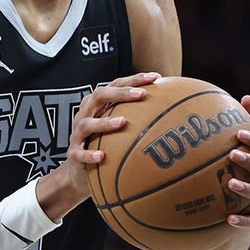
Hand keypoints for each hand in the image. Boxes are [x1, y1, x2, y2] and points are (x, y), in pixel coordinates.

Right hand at [36, 71, 160, 219]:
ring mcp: (77, 135)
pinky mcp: (73, 155)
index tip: (156, 77)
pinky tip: (102, 157)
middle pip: (98, 96)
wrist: (78, 172)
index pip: (114, 85)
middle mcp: (85, 116)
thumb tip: (176, 114)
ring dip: (104, 122)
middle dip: (119, 93)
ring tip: (122, 122)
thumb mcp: (119, 131)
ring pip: (86, 124)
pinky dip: (89, 154)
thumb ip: (138, 120)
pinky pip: (79, 153)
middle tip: (140, 94)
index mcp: (97, 106)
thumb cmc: (104, 146)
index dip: (134, 79)